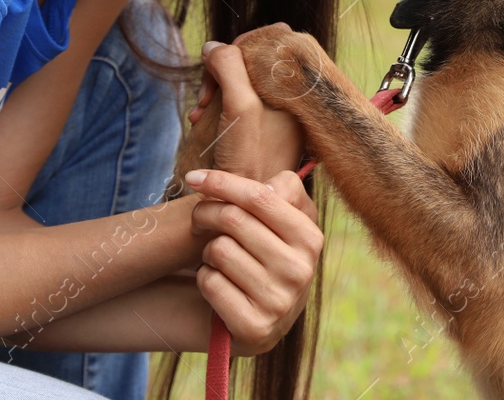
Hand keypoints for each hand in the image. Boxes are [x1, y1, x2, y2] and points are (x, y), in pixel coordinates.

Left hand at [186, 167, 323, 355]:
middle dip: (206, 213)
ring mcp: (278, 302)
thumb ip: (284, 190)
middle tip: (200, 219)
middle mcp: (299, 271)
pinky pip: (210, 282)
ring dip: (208, 251)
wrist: (263, 317)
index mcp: (310, 238)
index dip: (222, 182)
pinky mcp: (253, 327)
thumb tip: (266, 188)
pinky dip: (206, 278)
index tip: (193, 177)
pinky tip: (218, 282)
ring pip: (218, 250)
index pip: (260, 196)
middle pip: (233, 219)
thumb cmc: (268, 253)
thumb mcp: (287, 220)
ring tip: (219, 257)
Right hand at [190, 33, 305, 180]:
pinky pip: (236, 97)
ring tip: (201, 111)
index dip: (241, 46)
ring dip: (215, 88)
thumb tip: (214, 47)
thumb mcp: (240, 108)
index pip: (276, 37)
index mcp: (299, 85)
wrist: (242, 203)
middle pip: (254, 56)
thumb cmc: (248, 160)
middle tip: (207, 95)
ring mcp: (276, 109)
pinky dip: (216, 103)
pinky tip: (201, 120)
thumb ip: (230, 68)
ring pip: (240, 76)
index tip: (219, 68)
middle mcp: (291, 94)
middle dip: (223, 70)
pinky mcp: (259, 124)